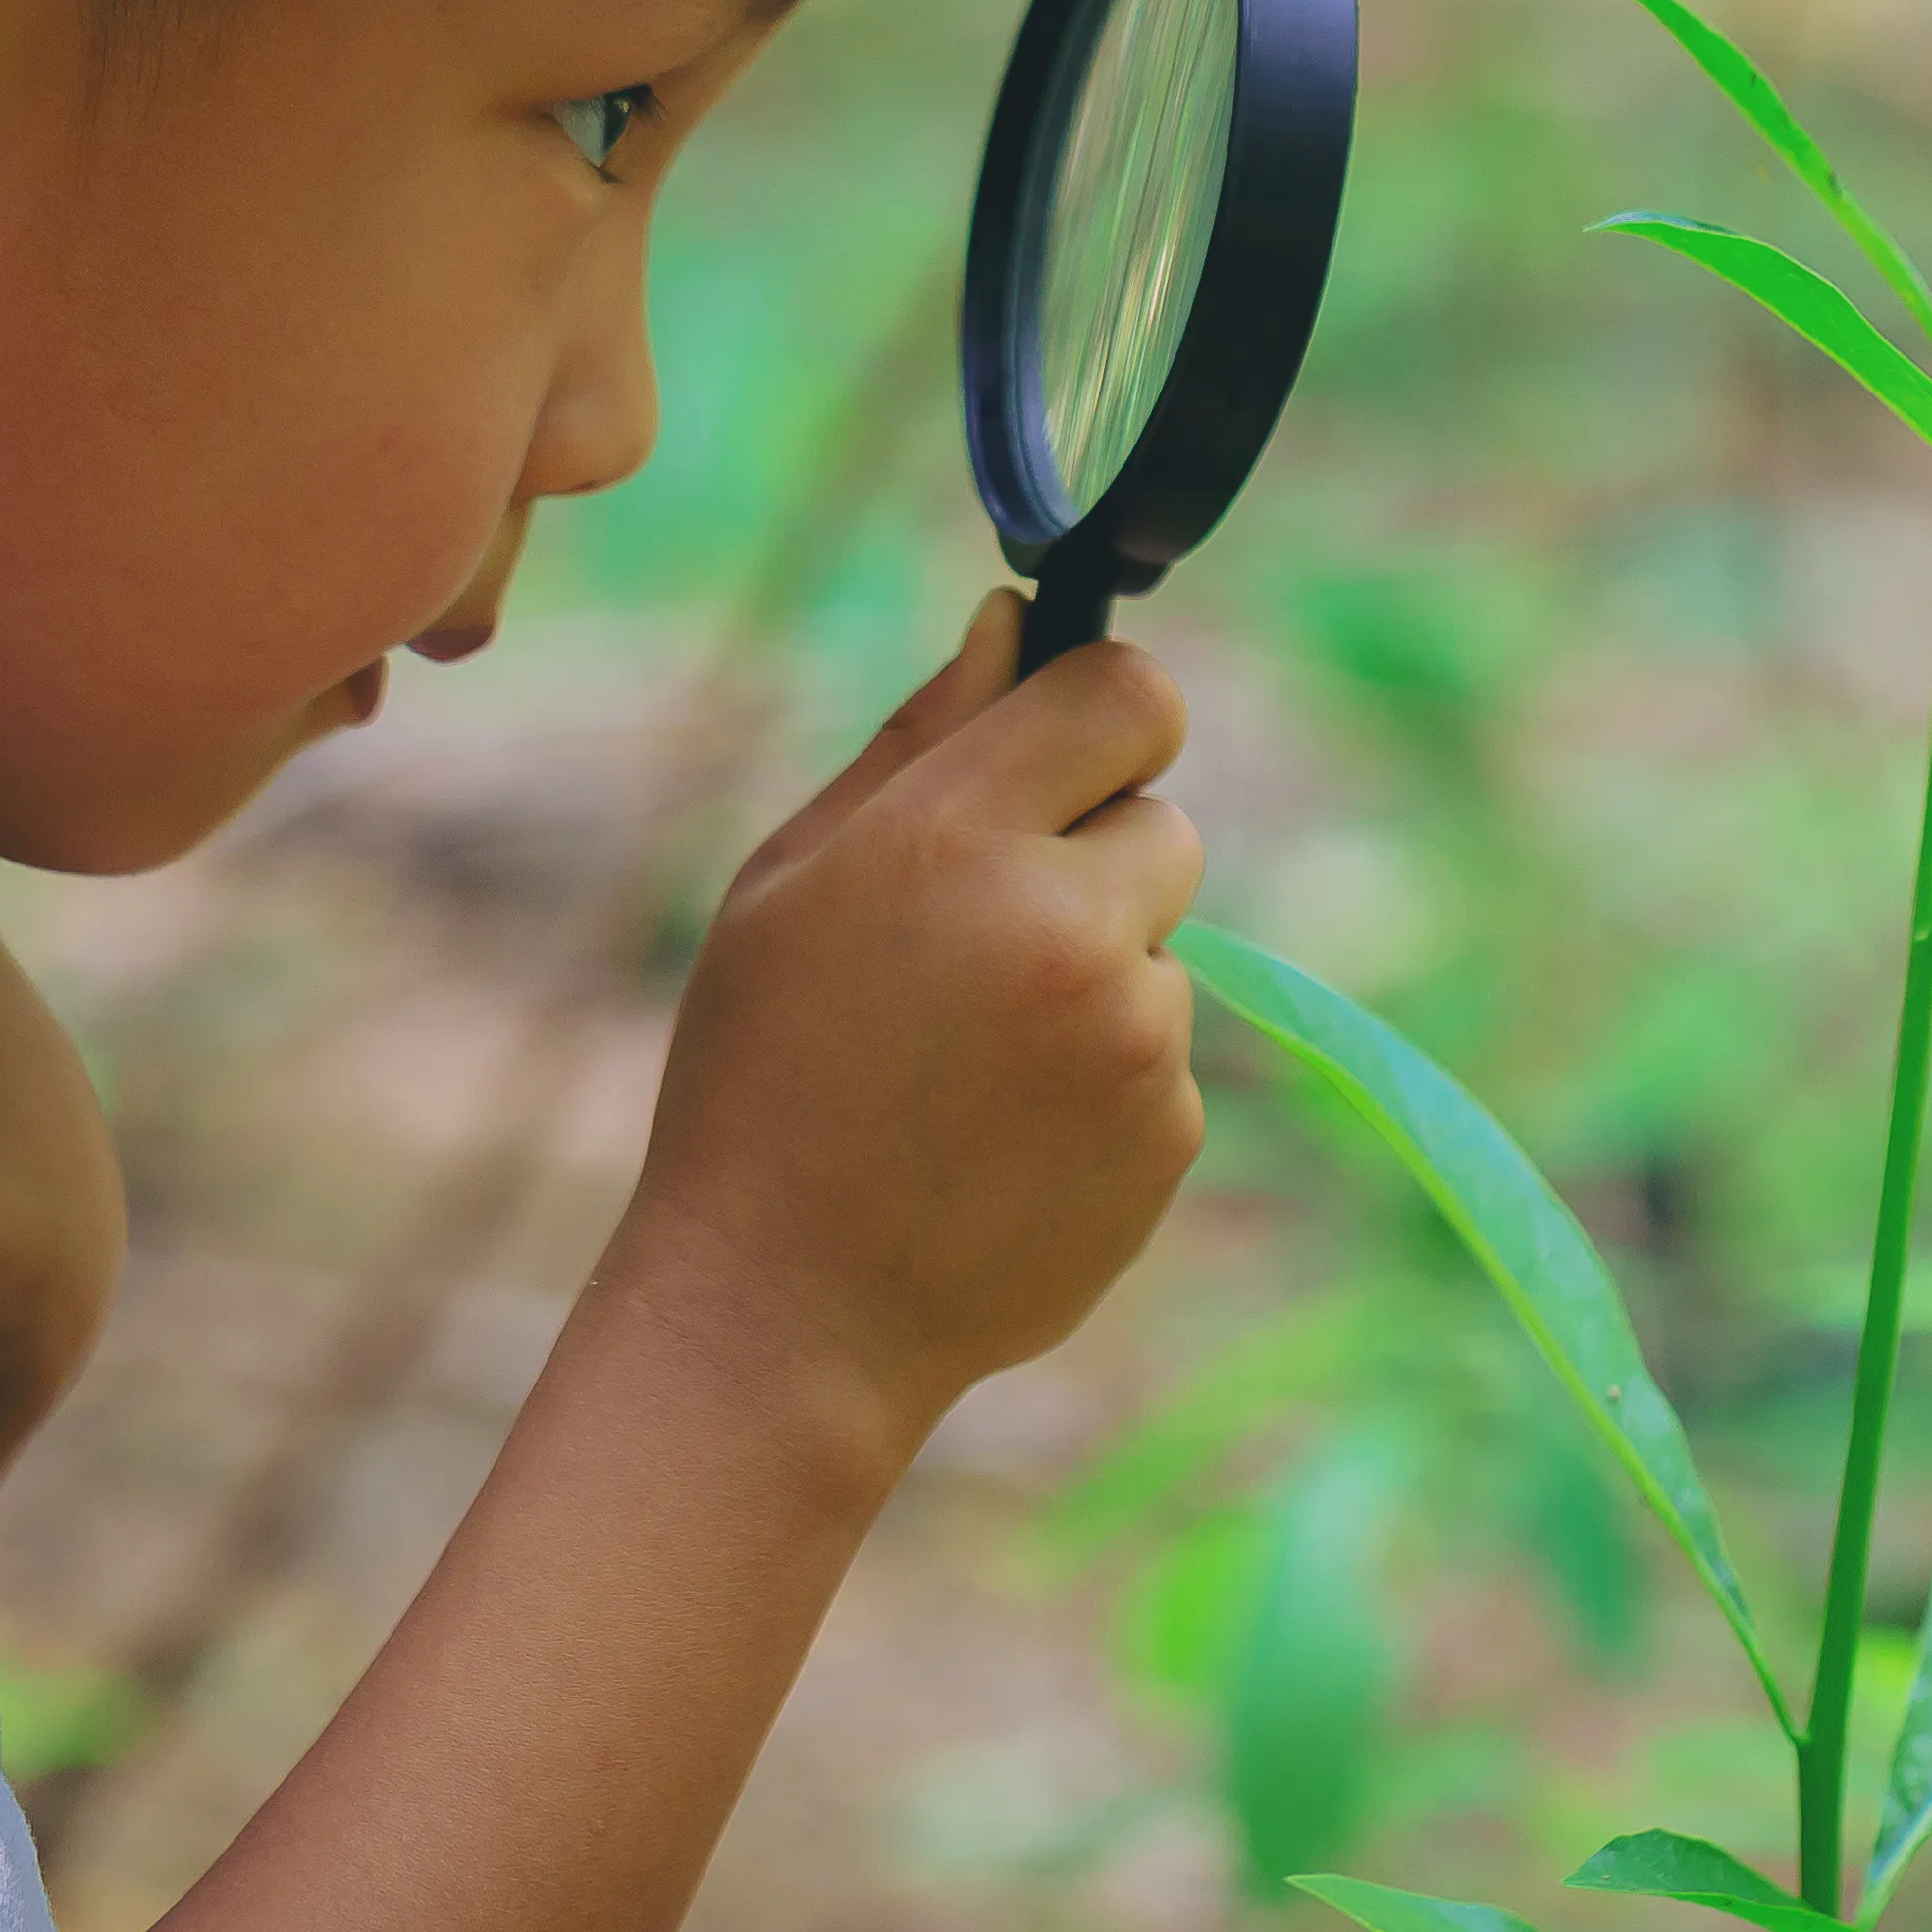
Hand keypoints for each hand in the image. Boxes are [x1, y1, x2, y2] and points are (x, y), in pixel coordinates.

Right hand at [630, 591, 1203, 1457]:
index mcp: (958, 840)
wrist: (786, 1311)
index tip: (1066, 754)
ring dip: (1093, 980)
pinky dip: (1103, 1084)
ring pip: (1160, 950)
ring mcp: (1133, 1039)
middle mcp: (1068, 927)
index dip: (1105, 715)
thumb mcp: (793, 884)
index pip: (1129, 695)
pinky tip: (998, 1138)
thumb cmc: (763, 1075)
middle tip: (979, 942)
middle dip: (1095, 859)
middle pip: (1164, 823)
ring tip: (966, 1067)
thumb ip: (920, 741)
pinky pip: (1161, 1059)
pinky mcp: (1168, 1134)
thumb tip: (1010, 620)